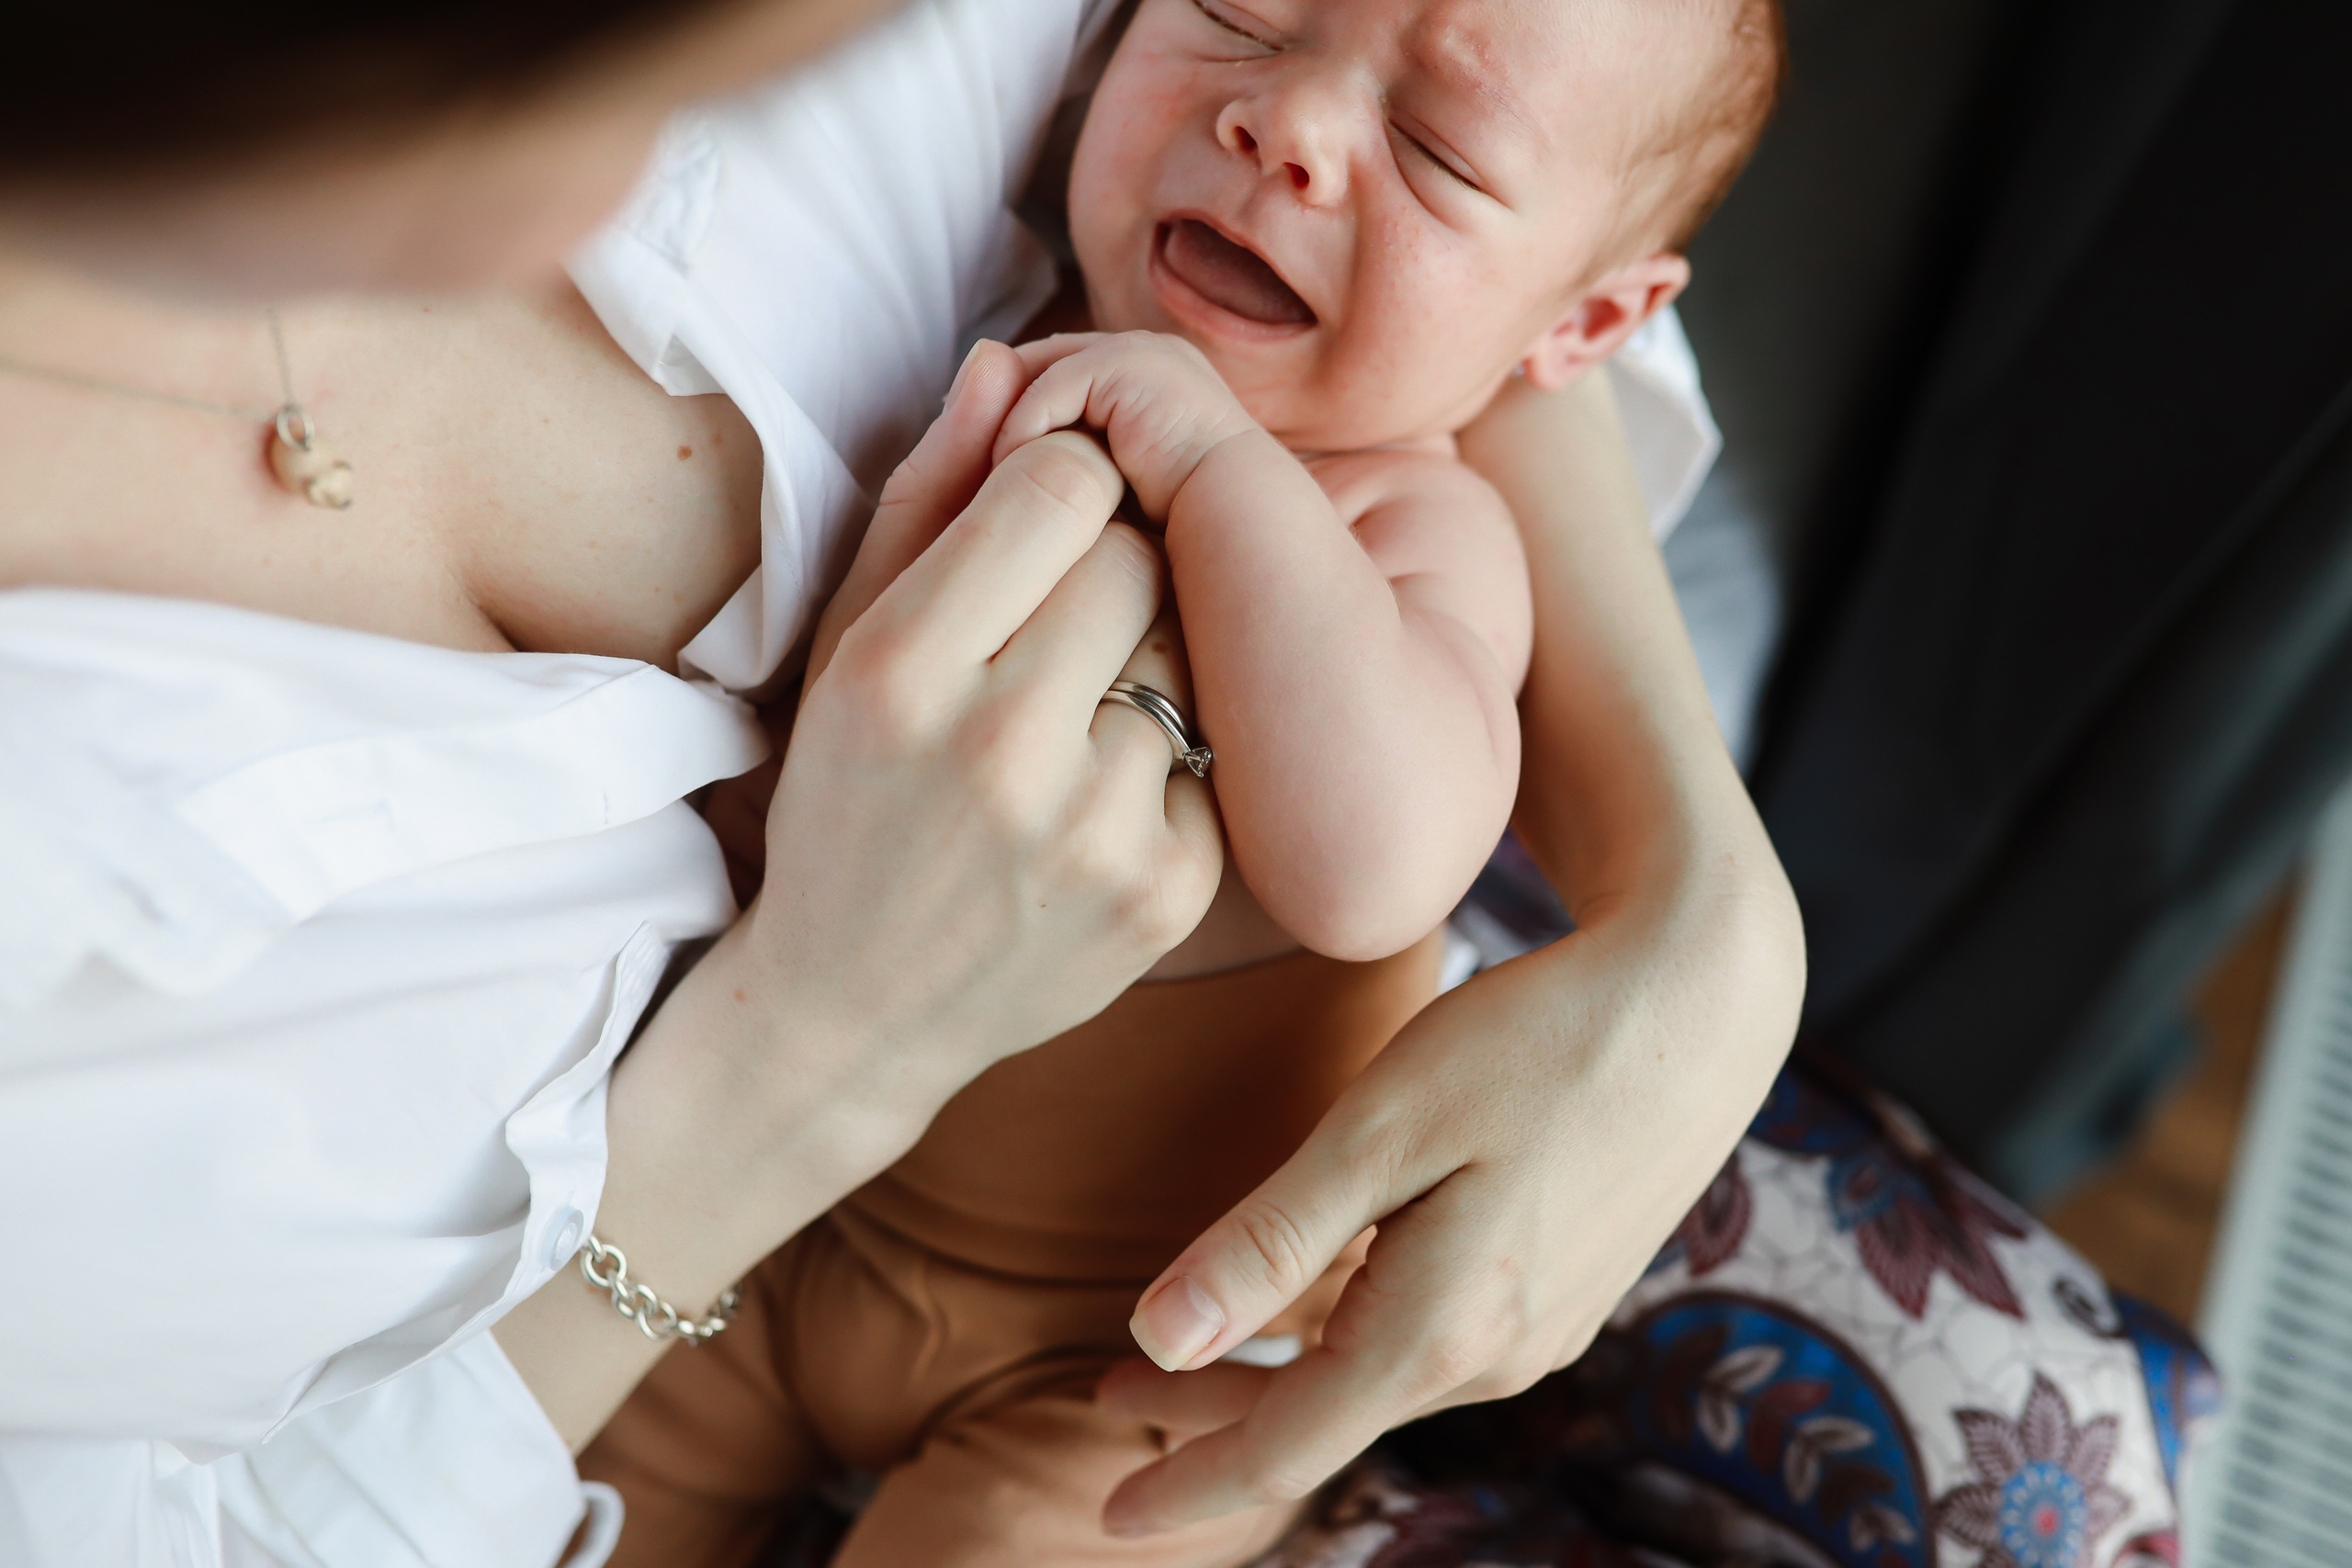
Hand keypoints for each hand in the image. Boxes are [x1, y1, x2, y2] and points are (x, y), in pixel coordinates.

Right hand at [501, 341, 1226, 1447]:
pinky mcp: (1167, 891)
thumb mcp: (843, 643)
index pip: (1063, 483)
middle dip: (1114, 561)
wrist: (854, 1013)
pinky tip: (1106, 789)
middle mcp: (999, 748)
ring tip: (1079, 706)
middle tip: (1064, 617)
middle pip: (1142, 557)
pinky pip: (1217, 749)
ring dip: (1151, 654)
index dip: (1063, 481)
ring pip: (1195, 650)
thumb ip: (923, 495)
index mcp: (902, 668)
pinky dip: (1174, 754)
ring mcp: (1093, 829)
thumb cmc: (845, 798)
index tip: (1039, 522)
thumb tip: (1002, 361)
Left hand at [1088, 369, 1803, 1534]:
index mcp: (1442, 1328)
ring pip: (1373, 1376)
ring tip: (1182, 1351)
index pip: (1287, 1444)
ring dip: (1277, 1372)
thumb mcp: (1384, 1127)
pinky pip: (1425, 1337)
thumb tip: (1154, 1338)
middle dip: (1213, 1418)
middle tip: (1107, 1398)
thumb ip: (1269, 1241)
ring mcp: (1536, 1325)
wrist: (1703, 998)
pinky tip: (1309, 1297)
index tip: (1109, 1518)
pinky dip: (1346, 1335)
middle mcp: (1494, 1354)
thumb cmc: (1533, 1041)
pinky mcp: (1559, 1285)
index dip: (1191, 1484)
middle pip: (1323, 1414)